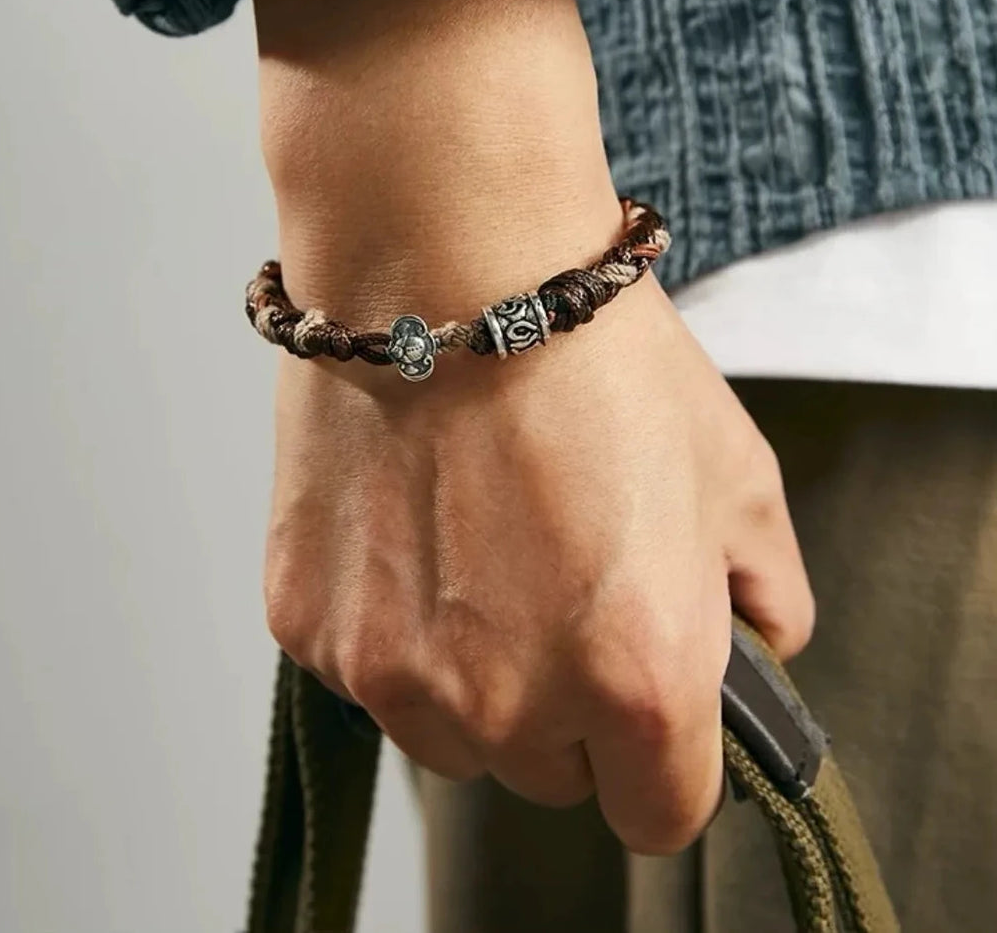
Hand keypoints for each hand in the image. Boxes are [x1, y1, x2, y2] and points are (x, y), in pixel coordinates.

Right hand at [248, 0, 814, 854]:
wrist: (444, 262)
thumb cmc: (590, 351)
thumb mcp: (731, 466)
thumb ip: (766, 589)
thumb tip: (757, 639)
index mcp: (637, 677)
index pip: (656, 815)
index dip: (660, 762)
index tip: (648, 712)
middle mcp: (510, 702)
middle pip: (548, 775)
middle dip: (565, 708)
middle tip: (556, 586)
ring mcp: (395, 673)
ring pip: (450, 733)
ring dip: (471, 674)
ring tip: (477, 547)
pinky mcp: (311, 627)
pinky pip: (368, 669)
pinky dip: (393, 621)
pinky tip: (411, 521)